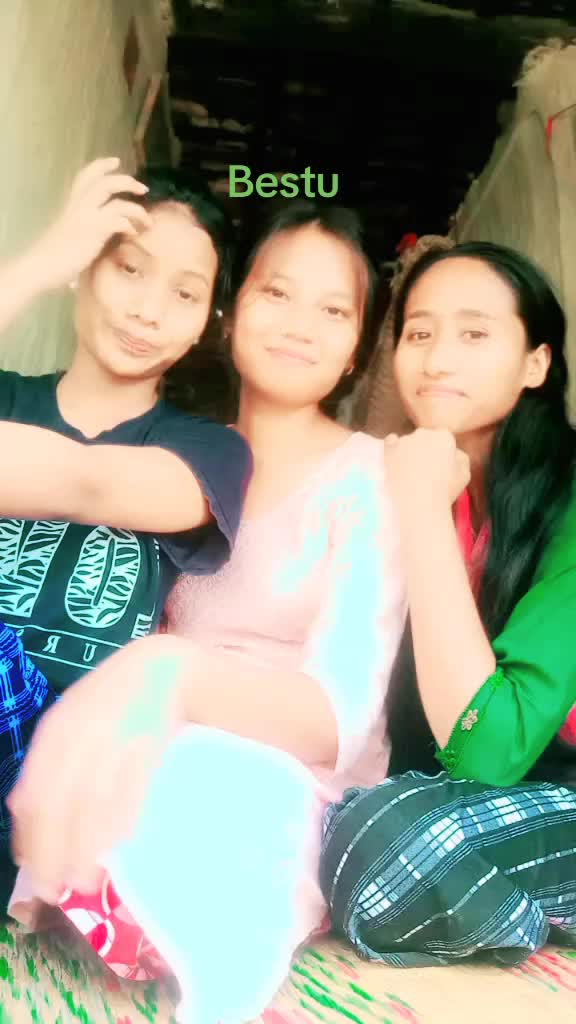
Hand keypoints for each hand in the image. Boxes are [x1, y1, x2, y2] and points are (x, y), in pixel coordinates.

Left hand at [8, 635, 186, 900]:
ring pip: (91, 804)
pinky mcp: (147, 744)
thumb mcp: (69, 720)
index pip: (33, 795)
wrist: (161, 668)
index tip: (31, 870)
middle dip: (53, 852)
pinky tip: (116, 845)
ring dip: (85, 848)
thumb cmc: (111, 699)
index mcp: (55, 731)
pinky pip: (129, 791)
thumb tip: (20, 809)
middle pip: (58, 805)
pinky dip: (120, 821)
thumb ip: (45, 761)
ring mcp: (114, 739)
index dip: (30, 838)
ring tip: (83, 880)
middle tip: (54, 888)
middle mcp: (79, 736)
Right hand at [27, 157, 151, 292]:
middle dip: (126, 181)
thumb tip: (85, 246)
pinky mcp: (93, 231)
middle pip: (104, 182)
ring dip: (136, 207)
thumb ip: (79, 234)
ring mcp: (86, 218)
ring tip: (148, 219)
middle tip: (143, 188)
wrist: (40, 265)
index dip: (101, 166)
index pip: (86, 177)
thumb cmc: (51, 257)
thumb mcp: (66, 238)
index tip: (116, 161)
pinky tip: (133, 234)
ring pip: (114, 199)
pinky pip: (117, 219)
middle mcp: (78, 207)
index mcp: (71, 206)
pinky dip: (129, 224)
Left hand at [384, 428, 469, 510]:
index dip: (442, 453)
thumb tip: (453, 452)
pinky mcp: (388, 450)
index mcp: (444, 436)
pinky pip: (390, 443)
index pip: (444, 439)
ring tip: (409, 473)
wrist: (418, 504)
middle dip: (425, 450)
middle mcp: (423, 433)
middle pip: (425, 438)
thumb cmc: (445, 491)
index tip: (440, 467)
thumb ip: (460, 457)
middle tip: (425, 470)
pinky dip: (393, 450)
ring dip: (409, 452)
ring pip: (407, 442)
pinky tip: (395, 463)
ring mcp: (404, 440)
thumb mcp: (465, 474)